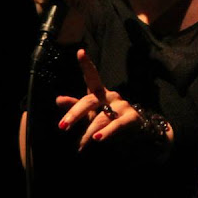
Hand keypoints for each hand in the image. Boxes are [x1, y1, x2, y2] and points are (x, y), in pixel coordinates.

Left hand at [56, 49, 172, 151]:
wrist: (139, 134)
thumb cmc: (110, 120)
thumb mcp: (90, 114)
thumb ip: (75, 106)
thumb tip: (57, 99)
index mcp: (100, 92)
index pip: (92, 76)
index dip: (86, 64)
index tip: (80, 52)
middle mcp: (111, 96)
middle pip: (89, 100)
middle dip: (75, 113)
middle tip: (62, 125)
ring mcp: (122, 105)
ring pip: (101, 117)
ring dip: (88, 133)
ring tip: (79, 146)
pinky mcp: (131, 118)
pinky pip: (116, 125)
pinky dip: (106, 132)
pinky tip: (97, 139)